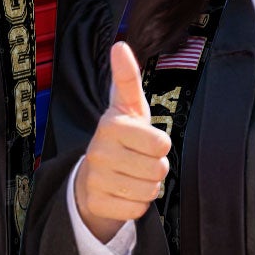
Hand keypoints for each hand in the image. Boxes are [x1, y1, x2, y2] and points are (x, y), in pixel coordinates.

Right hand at [72, 41, 170, 242]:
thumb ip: (127, 78)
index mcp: (111, 125)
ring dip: (148, 186)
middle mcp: (99, 151)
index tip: (146, 140)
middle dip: (156, 168)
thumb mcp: (128, 107)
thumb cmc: (121, 137)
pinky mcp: (97, 203)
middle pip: (158, 169)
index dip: (160, 145)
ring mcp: (95, 179)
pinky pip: (137, 209)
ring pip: (149, 191)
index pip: (161, 143)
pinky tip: (124, 192)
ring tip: (132, 175)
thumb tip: (120, 45)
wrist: (93, 176)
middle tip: (140, 160)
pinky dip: (137, 204)